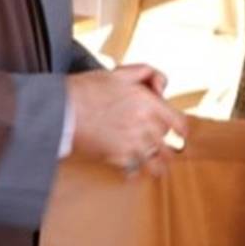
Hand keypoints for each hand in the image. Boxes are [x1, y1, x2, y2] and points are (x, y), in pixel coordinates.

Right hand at [67, 64, 188, 176]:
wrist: (63, 109)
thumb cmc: (88, 88)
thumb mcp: (119, 73)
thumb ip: (146, 72)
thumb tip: (161, 86)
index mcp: (147, 102)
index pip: (178, 123)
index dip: (181, 130)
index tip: (181, 135)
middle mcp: (144, 124)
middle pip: (166, 141)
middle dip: (165, 143)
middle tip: (163, 147)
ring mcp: (131, 143)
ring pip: (155, 161)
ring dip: (158, 165)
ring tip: (158, 170)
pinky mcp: (117, 157)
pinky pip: (135, 170)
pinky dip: (136, 172)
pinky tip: (134, 173)